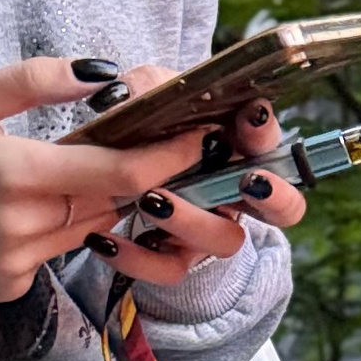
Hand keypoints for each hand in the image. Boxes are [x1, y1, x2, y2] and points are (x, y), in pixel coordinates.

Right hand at [0, 59, 237, 301]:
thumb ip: (37, 80)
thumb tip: (104, 71)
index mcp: (11, 174)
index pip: (116, 171)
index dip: (166, 156)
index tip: (199, 137)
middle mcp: (17, 226)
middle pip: (109, 201)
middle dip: (136, 173)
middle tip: (155, 142)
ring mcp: (10, 263)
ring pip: (87, 229)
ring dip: (94, 200)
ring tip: (74, 167)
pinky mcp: (3, 286)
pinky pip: (55, 253)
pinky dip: (57, 227)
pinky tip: (26, 206)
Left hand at [105, 85, 306, 289]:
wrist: (76, 181)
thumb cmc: (129, 132)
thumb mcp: (139, 99)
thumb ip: (152, 89)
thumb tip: (160, 105)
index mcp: (234, 150)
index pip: (271, 145)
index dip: (267, 136)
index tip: (249, 118)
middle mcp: (230, 194)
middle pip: (284, 208)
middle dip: (276, 196)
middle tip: (248, 181)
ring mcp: (206, 230)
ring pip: (227, 241)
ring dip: (194, 221)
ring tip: (151, 200)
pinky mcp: (172, 258)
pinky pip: (171, 271)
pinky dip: (139, 259)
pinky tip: (105, 239)